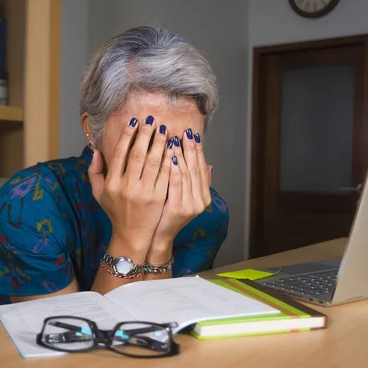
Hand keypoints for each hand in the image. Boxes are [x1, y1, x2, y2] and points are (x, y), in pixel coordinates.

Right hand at [88, 116, 172, 256]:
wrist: (132, 234)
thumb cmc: (116, 211)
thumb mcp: (99, 194)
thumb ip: (94, 172)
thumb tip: (95, 151)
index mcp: (112, 183)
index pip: (120, 152)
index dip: (128, 135)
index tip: (134, 121)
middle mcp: (127, 186)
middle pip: (138, 153)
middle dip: (146, 134)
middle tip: (152, 120)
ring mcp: (144, 192)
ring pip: (153, 161)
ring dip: (159, 143)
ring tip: (163, 130)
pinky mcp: (159, 197)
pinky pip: (165, 173)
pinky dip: (169, 159)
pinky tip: (172, 149)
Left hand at [148, 129, 211, 259]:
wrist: (157, 236)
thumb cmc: (167, 213)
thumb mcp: (184, 197)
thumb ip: (194, 181)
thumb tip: (209, 164)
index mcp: (204, 196)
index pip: (201, 168)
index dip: (197, 150)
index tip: (192, 134)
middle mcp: (200, 200)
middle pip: (195, 168)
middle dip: (190, 148)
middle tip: (185, 131)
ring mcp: (190, 205)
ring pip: (187, 174)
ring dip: (181, 154)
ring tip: (175, 139)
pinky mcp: (178, 208)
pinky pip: (176, 183)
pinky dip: (174, 168)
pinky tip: (171, 156)